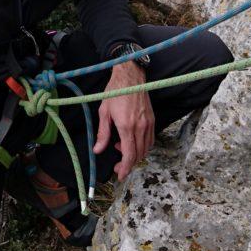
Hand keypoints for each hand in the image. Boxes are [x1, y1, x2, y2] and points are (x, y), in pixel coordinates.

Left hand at [93, 62, 154, 181]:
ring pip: (146, 148)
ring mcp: (148, 123)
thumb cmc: (115, 91)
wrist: (130, 76)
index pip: (129, 154)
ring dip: (135, 154)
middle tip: (118, 164)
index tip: (120, 175)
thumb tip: (98, 150)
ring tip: (121, 147)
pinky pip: (150, 139)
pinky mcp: (152, 119)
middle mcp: (140, 126)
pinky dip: (142, 146)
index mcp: (127, 126)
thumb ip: (102, 133)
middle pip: (138, 154)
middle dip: (128, 163)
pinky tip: (131, 141)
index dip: (125, 168)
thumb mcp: (104, 112)